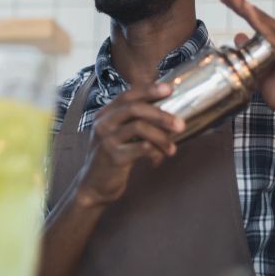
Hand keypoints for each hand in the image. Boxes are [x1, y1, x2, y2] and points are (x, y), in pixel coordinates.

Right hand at [78, 84, 184, 206]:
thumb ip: (133, 122)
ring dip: (162, 137)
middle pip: (135, 108)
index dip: (149, 90)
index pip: (128, 95)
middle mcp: (103, 123)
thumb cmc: (112, 158)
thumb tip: (166, 112)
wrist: (94, 186)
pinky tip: (158, 160)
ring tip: (172, 149)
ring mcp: (107, 140)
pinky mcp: (113, 157)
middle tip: (180, 124)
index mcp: (105, 114)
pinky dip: (156, 152)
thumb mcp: (118, 136)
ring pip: (140, 127)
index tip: (169, 89)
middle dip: (161, 114)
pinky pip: (142, 148)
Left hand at [216, 0, 274, 124]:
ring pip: (262, 20)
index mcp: (274, 38)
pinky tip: (249, 11)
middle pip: (255, 14)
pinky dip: (260, 22)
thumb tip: (237, 35)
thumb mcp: (256, 68)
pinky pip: (272, 34)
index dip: (236, 4)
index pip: (251, 17)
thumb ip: (247, 52)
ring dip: (245, 6)